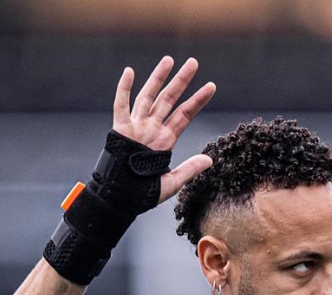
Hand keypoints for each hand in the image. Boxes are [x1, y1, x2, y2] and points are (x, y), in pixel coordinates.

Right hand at [113, 56, 216, 201]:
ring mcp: (136, 127)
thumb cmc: (143, 193)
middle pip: (169, 99)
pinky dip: (124, 88)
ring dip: (158, 78)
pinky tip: (130, 71)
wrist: (120, 198)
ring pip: (148, 96)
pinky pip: (121, 105)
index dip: (198, 100)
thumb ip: (189, 169)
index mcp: (165, 140)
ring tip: (169, 59)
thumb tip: (210, 160)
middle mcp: (152, 129)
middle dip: (181, 81)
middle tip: (194, 62)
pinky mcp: (120, 130)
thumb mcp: (172, 182)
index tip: (211, 86)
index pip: (185, 114)